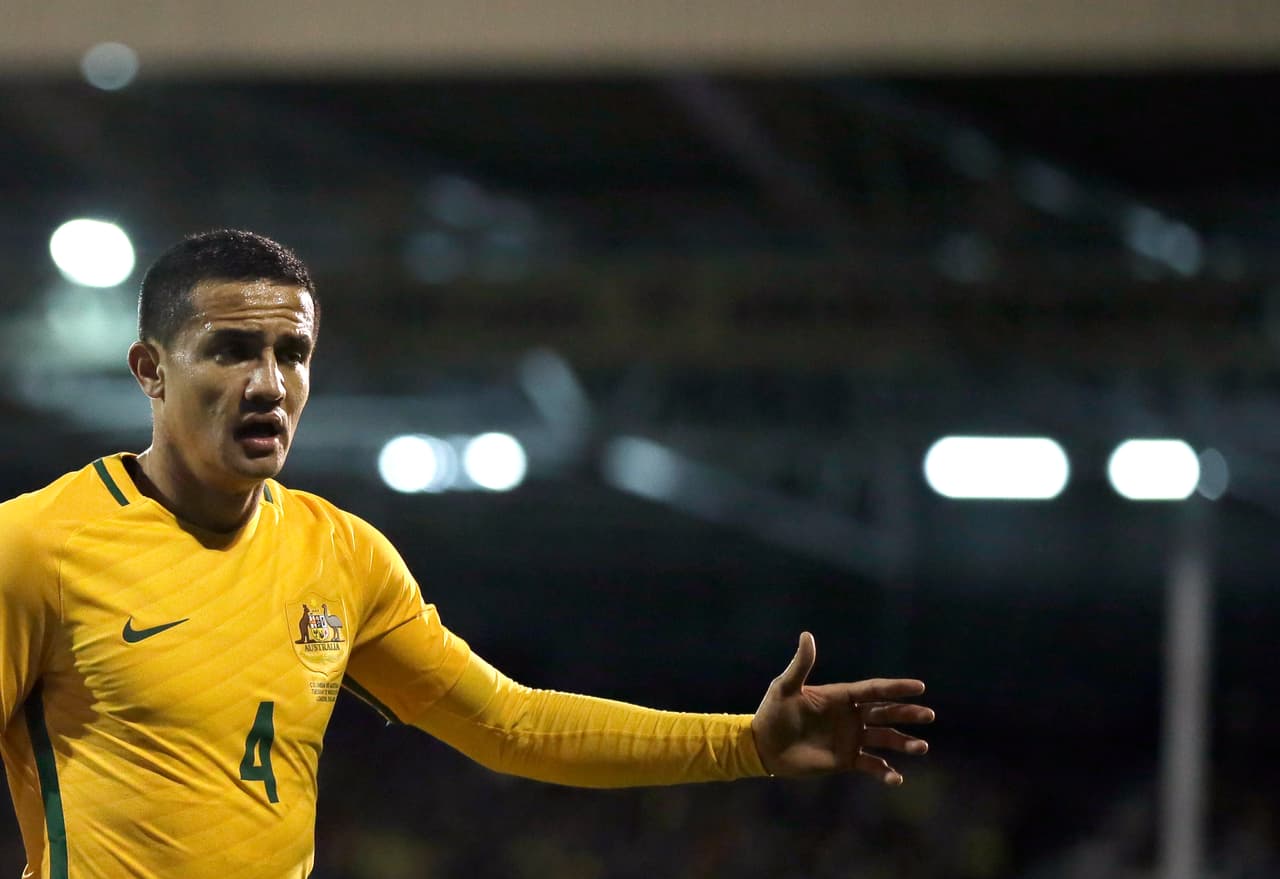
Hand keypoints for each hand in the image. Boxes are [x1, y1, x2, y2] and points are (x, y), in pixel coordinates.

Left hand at [750, 632, 933, 783]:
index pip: (874, 690)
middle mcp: (851, 716)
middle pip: (886, 713)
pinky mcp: (846, 760)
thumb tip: (807, 635)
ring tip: (922, 747)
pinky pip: (871, 765)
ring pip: (885, 739)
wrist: (764, 746)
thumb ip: (801, 665)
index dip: (896, 688)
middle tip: (928, 715)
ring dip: (904, 743)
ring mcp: (850, 738)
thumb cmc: (774, 713)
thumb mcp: (785, 687)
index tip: (919, 687)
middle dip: (907, 714)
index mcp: (841, 696)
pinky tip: (896, 778)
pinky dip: (885, 772)